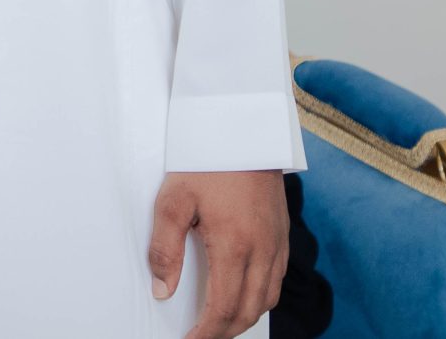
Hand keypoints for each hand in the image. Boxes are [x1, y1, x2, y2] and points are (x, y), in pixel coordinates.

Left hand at [149, 169, 287, 338]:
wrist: (242, 127)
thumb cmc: (205, 159)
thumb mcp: (173, 199)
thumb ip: (165, 248)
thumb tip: (162, 290)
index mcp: (235, 245)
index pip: (224, 308)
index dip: (206, 333)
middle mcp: (263, 250)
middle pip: (249, 311)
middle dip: (225, 332)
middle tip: (201, 337)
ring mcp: (277, 242)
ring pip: (267, 299)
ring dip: (244, 318)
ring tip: (219, 324)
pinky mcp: (282, 233)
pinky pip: (277, 279)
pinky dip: (261, 297)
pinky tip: (244, 295)